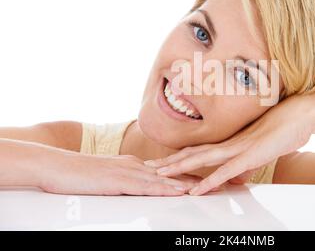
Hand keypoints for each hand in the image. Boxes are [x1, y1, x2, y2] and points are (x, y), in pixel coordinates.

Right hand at [37, 150, 198, 195]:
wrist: (54, 165)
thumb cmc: (78, 174)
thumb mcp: (106, 176)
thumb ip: (124, 180)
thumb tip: (138, 186)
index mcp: (133, 164)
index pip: (167, 171)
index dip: (187, 175)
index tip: (206, 179)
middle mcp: (135, 165)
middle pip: (171, 173)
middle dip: (195, 178)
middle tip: (217, 181)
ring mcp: (127, 171)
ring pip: (163, 179)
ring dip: (186, 184)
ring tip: (207, 188)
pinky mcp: (118, 181)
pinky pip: (145, 187)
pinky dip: (164, 190)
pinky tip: (177, 192)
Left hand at [149, 94, 314, 194]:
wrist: (304, 112)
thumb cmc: (288, 127)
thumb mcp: (265, 149)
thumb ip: (249, 161)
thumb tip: (237, 175)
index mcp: (233, 140)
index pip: (201, 148)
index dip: (182, 154)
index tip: (165, 160)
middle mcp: (231, 142)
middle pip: (194, 152)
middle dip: (171, 161)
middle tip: (149, 167)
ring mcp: (239, 147)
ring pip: (202, 159)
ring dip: (179, 167)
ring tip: (159, 174)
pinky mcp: (250, 155)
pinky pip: (224, 170)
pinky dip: (208, 180)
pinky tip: (194, 189)